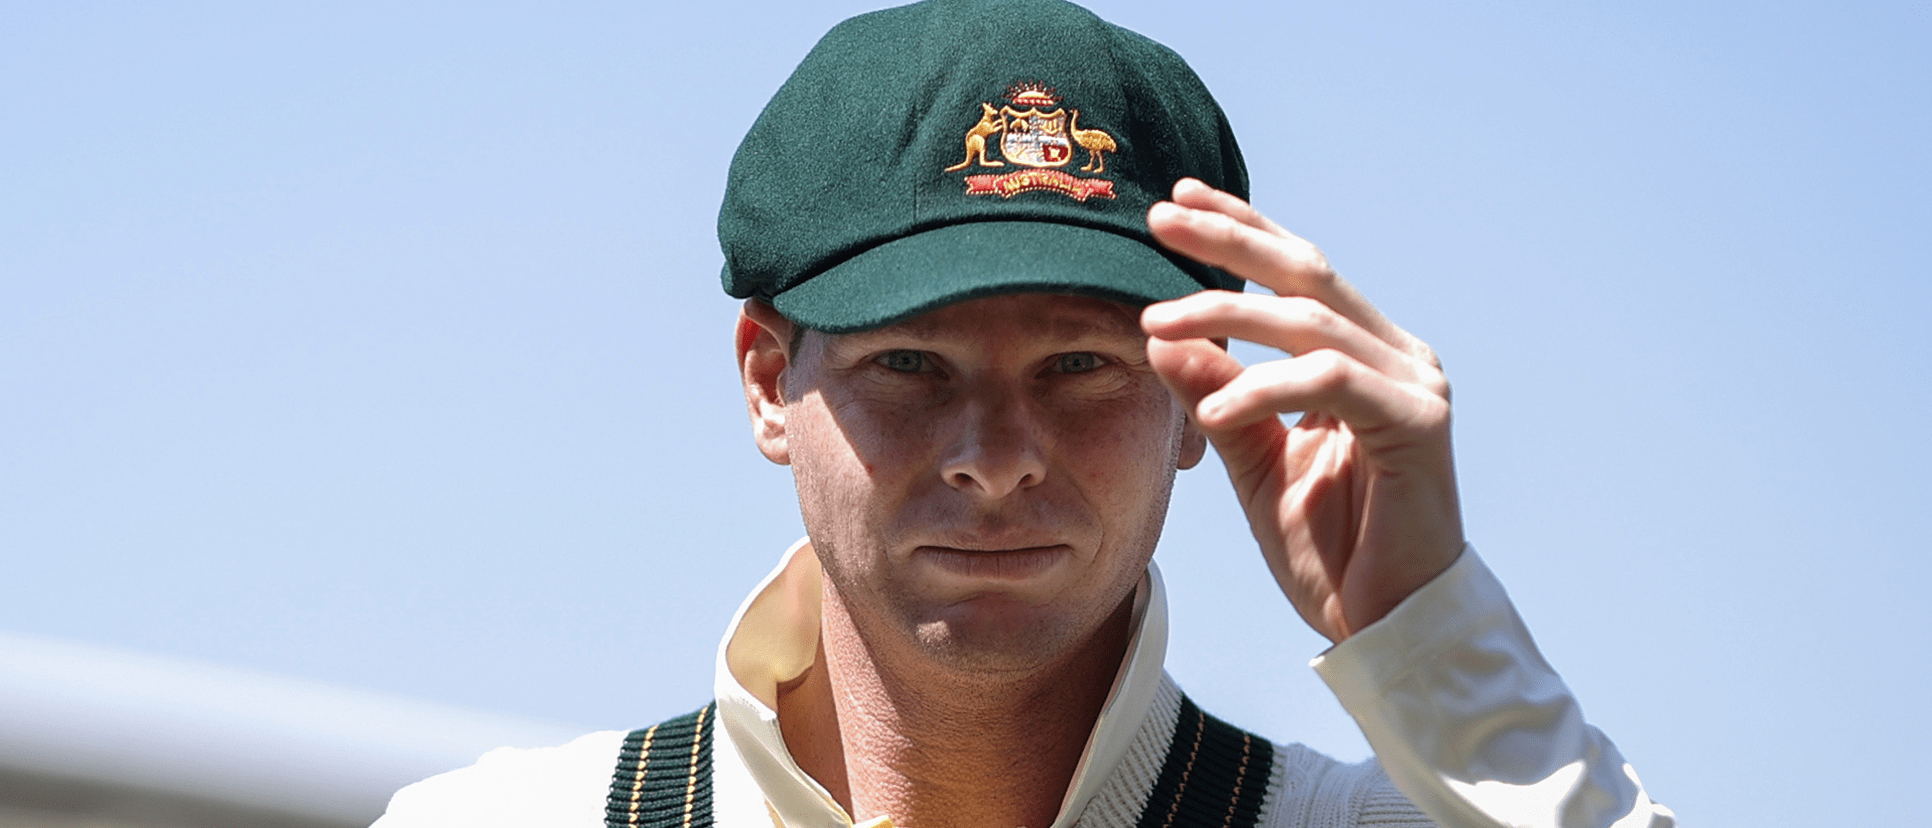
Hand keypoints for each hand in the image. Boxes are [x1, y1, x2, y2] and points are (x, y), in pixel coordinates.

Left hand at [1142, 179, 1463, 642]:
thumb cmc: (1332, 549)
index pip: (1298, 275)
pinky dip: (1265, 387)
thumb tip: (1162, 342)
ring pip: (1310, 322)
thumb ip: (1218, 402)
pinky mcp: (1418, 423)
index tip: (1177, 202)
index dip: (1242, 231)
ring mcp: (1414, 383)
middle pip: (1306, 274)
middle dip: (1229, 242)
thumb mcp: (1255, 465)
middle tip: (1158, 219)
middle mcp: (1395, 355)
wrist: (1385, 625)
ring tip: (1156, 325)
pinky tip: (1214, 408)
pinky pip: (1330, 383)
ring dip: (1226, 316)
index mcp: (1361, 357)